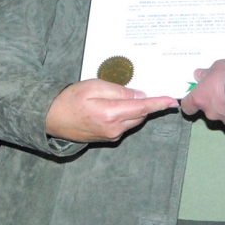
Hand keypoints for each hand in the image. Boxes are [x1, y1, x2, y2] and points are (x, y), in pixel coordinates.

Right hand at [45, 79, 177, 142]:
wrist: (51, 118)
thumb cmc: (71, 99)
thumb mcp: (95, 86)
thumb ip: (119, 91)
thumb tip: (140, 95)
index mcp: (111, 114)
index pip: (142, 107)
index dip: (159, 103)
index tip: (173, 101)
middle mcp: (114, 129)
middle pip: (140, 114)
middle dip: (146, 103)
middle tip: (143, 89)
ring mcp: (111, 136)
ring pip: (133, 120)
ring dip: (135, 109)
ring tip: (121, 96)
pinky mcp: (107, 138)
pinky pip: (124, 125)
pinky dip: (126, 115)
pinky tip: (115, 106)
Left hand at [181, 59, 224, 125]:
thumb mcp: (216, 67)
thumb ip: (206, 74)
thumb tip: (198, 76)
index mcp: (199, 98)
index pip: (187, 106)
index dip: (190, 101)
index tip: (196, 95)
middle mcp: (209, 112)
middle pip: (206, 109)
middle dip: (213, 101)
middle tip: (222, 89)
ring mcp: (223, 120)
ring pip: (221, 113)